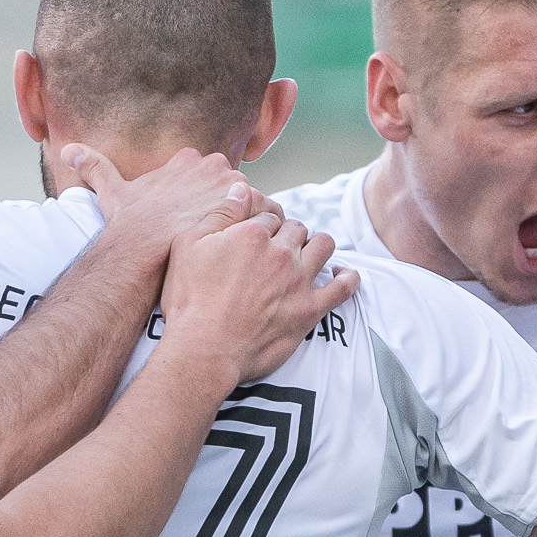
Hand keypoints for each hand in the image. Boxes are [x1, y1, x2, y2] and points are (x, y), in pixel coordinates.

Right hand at [59, 143, 260, 242]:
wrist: (142, 251)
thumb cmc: (130, 225)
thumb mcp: (112, 192)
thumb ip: (94, 168)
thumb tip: (68, 149)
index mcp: (190, 160)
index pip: (213, 176)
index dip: (209, 202)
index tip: (201, 222)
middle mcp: (216, 166)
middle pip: (236, 189)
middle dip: (233, 211)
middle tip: (222, 240)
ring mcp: (234, 186)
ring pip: (254, 203)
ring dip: (250, 222)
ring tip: (237, 250)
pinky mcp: (246, 210)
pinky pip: (266, 219)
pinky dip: (261, 234)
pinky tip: (248, 254)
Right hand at [158, 210, 351, 384]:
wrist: (204, 348)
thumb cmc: (189, 299)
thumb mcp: (188, 245)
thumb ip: (220, 214)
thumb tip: (241, 188)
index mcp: (253, 233)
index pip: (268, 217)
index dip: (262, 226)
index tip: (256, 239)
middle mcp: (280, 252)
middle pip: (297, 229)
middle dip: (289, 234)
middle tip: (278, 249)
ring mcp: (298, 280)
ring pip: (323, 246)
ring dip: (317, 246)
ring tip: (308, 254)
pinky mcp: (310, 309)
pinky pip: (343, 288)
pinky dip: (348, 277)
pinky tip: (344, 274)